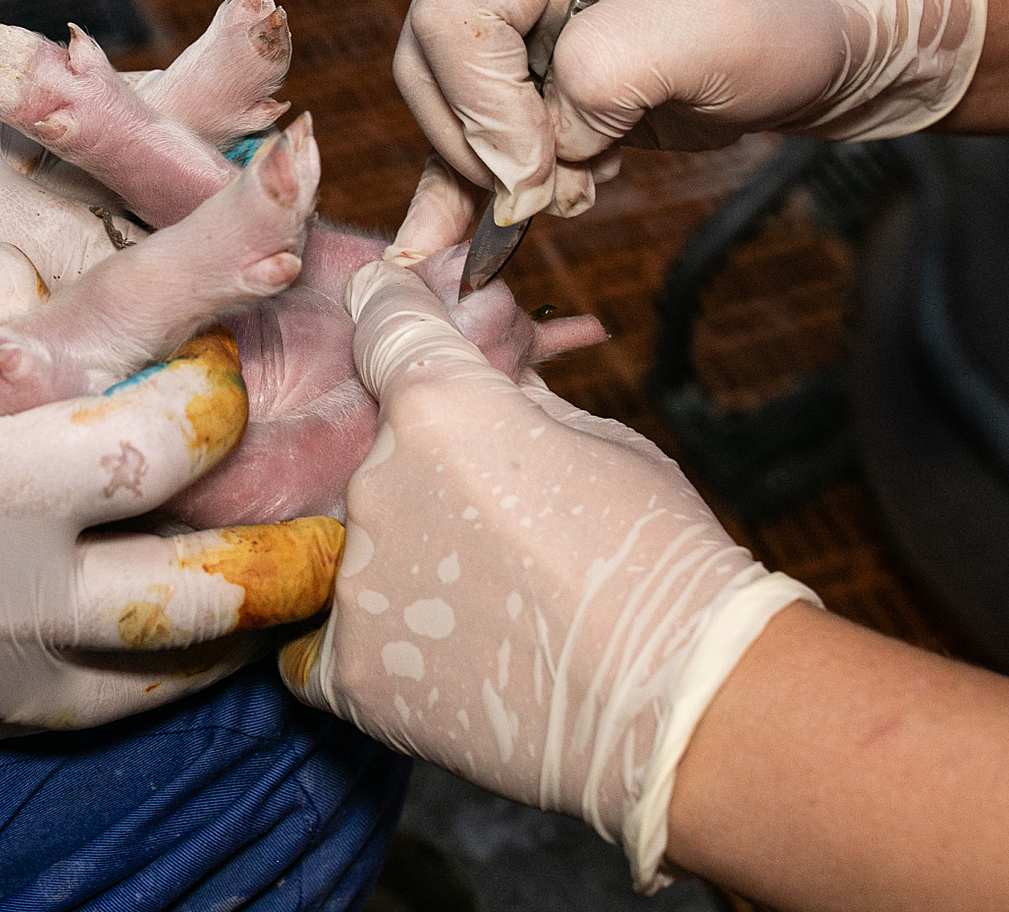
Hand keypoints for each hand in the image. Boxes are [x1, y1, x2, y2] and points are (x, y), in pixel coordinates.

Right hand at [0, 239, 340, 748]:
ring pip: (141, 677)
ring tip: (301, 571)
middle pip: (173, 585)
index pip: (138, 444)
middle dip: (275, 533)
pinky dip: (149, 678)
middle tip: (335, 489)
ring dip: (237, 619)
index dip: (219, 395)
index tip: (240, 360)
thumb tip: (108, 303)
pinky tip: (189, 634)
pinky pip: (70, 719)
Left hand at [279, 250, 813, 890]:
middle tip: (499, 532)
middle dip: (424, 478)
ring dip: (406, 564)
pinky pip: (324, 641)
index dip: (386, 309)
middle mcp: (378, 481)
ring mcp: (357, 579)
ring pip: (359, 548)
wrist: (685, 705)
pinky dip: (370, 642)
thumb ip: (516, 401)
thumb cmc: (661, 565)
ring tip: (492, 606)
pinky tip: (431, 655)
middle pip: (377, 456)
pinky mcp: (353, 668)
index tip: (380, 302)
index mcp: (441, 406)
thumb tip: (486, 384)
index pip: (383, 325)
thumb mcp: (599, 440)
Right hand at [393, 0, 985, 226]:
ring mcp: (505, 13)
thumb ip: (608, 68)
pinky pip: (455, 134)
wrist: (802, 43)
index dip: (483, 103)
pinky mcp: (512, 70)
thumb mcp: (714, 28)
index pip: (452, 16)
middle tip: (557, 186)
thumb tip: (547, 133)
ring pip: (438, 107)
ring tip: (576, 184)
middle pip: (426, 63)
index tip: (546, 163)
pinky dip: (457, 191)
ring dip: (495, 170)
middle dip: (484, 143)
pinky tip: (449, 239)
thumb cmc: (774, 20)